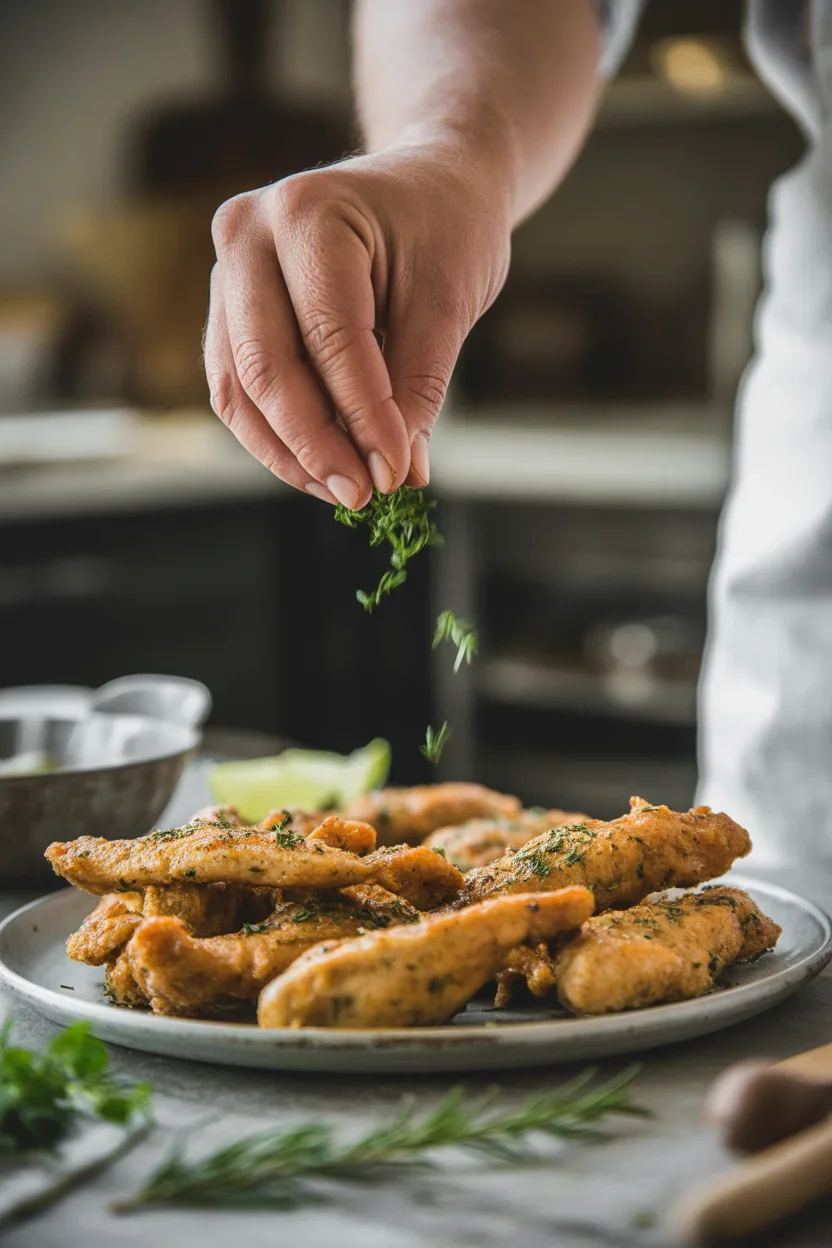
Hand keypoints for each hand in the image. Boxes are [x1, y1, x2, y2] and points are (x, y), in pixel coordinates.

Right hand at [204, 144, 510, 507]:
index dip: (362, 415)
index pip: (330, 337)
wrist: (427, 184)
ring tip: (345, 491)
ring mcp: (228, 271)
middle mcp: (248, 233)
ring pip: (239, 387)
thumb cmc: (445, 227)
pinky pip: (236, 389)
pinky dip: (276, 437)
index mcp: (307, 211)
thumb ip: (418, 386)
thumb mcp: (450, 301)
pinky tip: (322, 468)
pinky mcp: (228, 310)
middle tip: (363, 496)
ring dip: (289, 452)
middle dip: (316, 444)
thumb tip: (397, 472)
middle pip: (265, 366)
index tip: (394, 473)